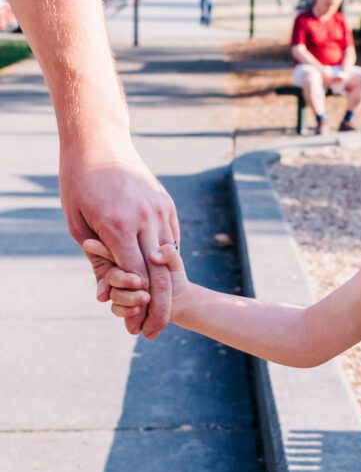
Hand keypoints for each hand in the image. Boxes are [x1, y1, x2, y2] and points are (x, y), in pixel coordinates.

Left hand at [60, 137, 178, 338]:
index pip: (136, 278)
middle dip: (159, 308)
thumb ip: (97, 261)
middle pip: (159, 275)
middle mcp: (144, 219)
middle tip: (154, 330)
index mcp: (118, 227)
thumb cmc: (79, 182)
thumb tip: (106, 295)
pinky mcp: (166, 204)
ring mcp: (159, 210)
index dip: (138, 307)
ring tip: (160, 309)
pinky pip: (171, 239)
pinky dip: (166, 260)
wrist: (99, 140)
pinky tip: (159, 275)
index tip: (136, 328)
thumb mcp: (78, 224)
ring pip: (169, 259)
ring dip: (165, 287)